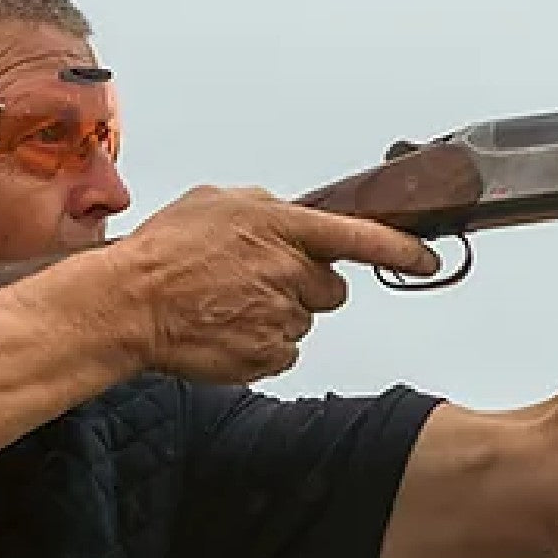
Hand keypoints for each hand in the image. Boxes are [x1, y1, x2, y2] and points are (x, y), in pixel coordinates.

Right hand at [107, 186, 439, 382]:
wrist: (129, 304)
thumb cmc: (161, 252)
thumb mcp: (212, 202)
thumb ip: (260, 206)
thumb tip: (283, 214)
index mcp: (282, 227)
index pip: (360, 237)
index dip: (400, 250)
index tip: (428, 259)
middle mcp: (290, 271)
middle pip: (330, 289)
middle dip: (304, 288)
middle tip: (256, 283)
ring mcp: (282, 317)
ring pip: (302, 321)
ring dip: (275, 315)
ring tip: (225, 306)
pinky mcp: (269, 355)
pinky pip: (282, 352)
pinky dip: (260, 345)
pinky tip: (224, 331)